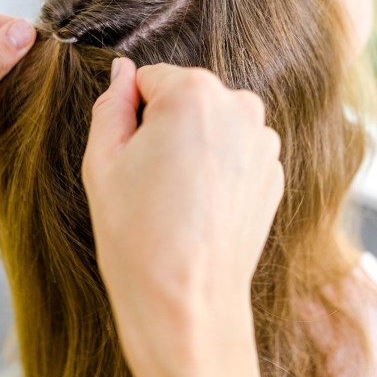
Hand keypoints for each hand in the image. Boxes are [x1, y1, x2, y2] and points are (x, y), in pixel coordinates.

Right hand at [82, 57, 283, 376]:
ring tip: (178, 197)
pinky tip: (203, 207)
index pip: (151, 78)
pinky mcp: (275, 173)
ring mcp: (264, 142)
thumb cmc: (138, 237)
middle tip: (152, 178)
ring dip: (195, 146)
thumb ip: (111, 105)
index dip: (132, 114)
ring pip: (213, 124)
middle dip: (167, 126)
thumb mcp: (102, 162)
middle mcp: (240, 108)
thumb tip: (121, 73)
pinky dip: (219, 169)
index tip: (131, 153)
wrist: (188, 303)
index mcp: (194, 94)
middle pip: (187, 98)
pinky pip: (236, 152)